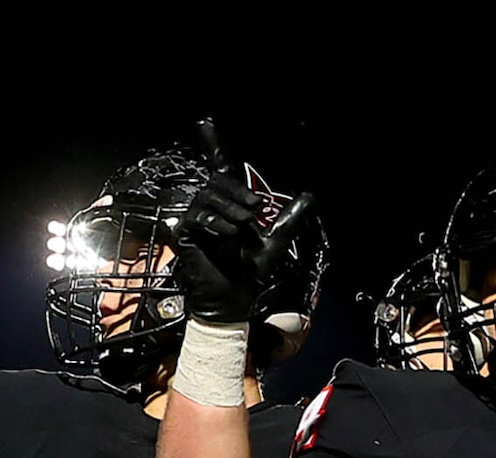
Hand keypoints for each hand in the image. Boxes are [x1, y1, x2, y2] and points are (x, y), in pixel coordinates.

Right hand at [169, 119, 313, 325]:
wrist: (237, 297)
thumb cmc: (251, 270)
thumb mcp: (278, 237)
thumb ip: (291, 215)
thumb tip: (310, 195)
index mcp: (228, 204)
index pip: (220, 168)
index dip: (213, 144)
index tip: (206, 121)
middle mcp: (210, 208)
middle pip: (217, 180)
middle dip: (238, 191)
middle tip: (256, 209)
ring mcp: (195, 220)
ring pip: (208, 196)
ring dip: (231, 207)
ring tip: (245, 225)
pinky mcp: (185, 234)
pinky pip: (198, 217)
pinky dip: (217, 222)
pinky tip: (231, 233)